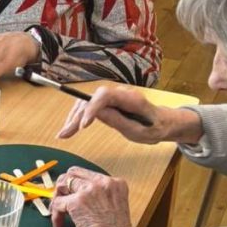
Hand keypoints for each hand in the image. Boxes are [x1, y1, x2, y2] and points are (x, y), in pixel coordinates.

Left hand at [49, 167, 137, 226]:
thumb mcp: (115, 208)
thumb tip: (82, 200)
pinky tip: (59, 225)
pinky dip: (55, 215)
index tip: (72, 194)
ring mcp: (90, 190)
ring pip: (63, 184)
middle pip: (74, 173)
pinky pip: (58, 204)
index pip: (90, 175)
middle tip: (60, 198)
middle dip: (64, 185)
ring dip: (57, 197)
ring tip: (57, 212)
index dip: (78, 185)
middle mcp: (103, 183)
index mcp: (116, 184)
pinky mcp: (77, 202)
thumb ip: (101, 199)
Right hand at [57, 85, 203, 145]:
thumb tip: (97, 115)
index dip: (91, 108)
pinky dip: (79, 116)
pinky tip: (70, 127)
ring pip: (88, 101)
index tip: (83, 126)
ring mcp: (113, 96)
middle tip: (65, 133)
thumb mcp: (140, 132)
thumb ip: (119, 122)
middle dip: (77, 116)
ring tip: (64, 133)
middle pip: (92, 98)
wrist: (162, 122)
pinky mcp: (109, 102)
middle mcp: (119, 92)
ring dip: (74, 116)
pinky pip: (90, 105)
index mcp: (130, 98)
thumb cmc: (154, 128)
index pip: (105, 96)